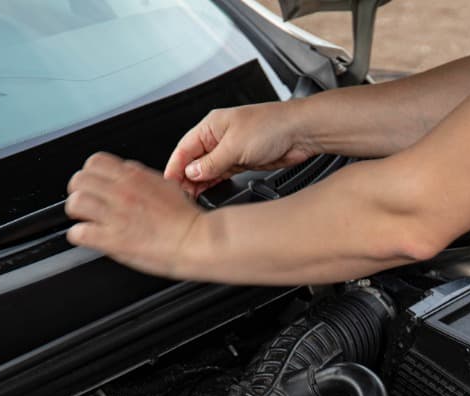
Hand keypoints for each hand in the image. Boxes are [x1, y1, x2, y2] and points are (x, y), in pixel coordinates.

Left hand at [65, 152, 207, 279]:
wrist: (198, 241)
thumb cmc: (187, 219)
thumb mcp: (166, 185)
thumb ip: (142, 177)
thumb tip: (127, 173)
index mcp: (133, 177)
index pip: (94, 162)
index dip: (90, 174)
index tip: (94, 185)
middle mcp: (121, 192)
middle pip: (79, 180)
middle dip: (79, 192)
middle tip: (87, 203)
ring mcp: (115, 215)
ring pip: (75, 203)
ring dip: (78, 213)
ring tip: (86, 220)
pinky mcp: (112, 239)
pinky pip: (78, 233)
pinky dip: (80, 236)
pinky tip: (90, 238)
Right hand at [164, 102, 317, 197]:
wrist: (300, 132)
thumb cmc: (272, 125)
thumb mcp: (235, 146)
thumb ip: (212, 162)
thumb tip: (192, 172)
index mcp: (212, 126)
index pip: (184, 147)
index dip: (175, 166)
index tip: (169, 182)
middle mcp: (219, 136)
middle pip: (194, 159)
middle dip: (186, 177)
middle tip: (180, 195)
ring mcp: (232, 149)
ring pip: (208, 168)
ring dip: (199, 182)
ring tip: (190, 196)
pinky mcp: (244, 161)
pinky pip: (223, 173)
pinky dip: (214, 182)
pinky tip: (207, 191)